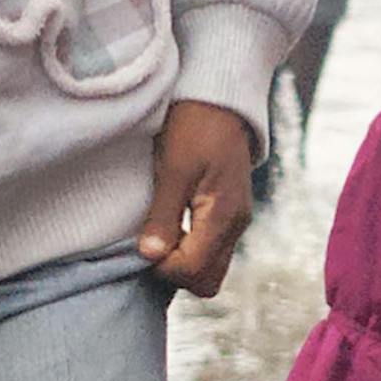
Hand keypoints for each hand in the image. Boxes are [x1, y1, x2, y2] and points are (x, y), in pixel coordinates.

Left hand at [138, 99, 264, 295]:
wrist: (220, 99)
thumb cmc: (195, 126)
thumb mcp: (173, 168)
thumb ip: (163, 216)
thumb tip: (150, 256)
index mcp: (223, 216)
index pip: (192, 271)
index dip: (163, 266)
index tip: (145, 243)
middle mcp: (236, 225)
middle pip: (207, 282)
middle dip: (175, 272)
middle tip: (152, 243)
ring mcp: (235, 222)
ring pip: (210, 269)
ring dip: (183, 262)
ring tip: (160, 233)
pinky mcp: (229, 215)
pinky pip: (211, 251)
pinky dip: (191, 249)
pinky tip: (172, 226)